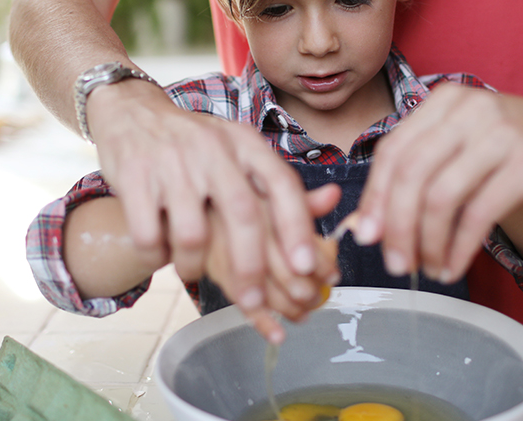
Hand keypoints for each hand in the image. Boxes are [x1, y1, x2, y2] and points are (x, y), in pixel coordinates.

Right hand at [87, 78, 338, 320]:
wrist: (133, 111)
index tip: (306, 268)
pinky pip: (149, 234)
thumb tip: (332, 202)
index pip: (281, 184)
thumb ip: (279, 183)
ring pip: (192, 233)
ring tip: (193, 272)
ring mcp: (172, 162)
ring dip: (194, 266)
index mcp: (245, 143)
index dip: (297, 227)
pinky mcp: (134, 176)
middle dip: (252, 267)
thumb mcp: (240, 152)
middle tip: (254, 301)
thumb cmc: (196, 143)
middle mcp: (213, 149)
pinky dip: (156, 256)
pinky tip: (160, 255)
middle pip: (242, 214)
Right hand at [205, 183, 340, 342]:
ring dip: (288, 307)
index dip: (319, 262)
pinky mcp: (212, 268)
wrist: (188, 205)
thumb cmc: (234, 199)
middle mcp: (244, 224)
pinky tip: (277, 333)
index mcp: (263, 201)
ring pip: (262, 288)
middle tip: (318, 296)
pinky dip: (261, 321)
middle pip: (283, 266)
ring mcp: (225, 248)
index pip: (299, 237)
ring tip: (304, 312)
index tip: (332, 276)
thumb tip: (334, 194)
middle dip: (306, 289)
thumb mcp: (266, 190)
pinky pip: (237, 300)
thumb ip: (301, 199)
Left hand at [354, 84, 522, 281]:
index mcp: (446, 102)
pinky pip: (478, 215)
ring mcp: (500, 135)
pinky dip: (459, 248)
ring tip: (428, 268)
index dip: (374, 198)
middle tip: (394, 262)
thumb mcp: (468, 145)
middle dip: (396, 227)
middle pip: (411, 175)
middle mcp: (469, 111)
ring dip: (427, 243)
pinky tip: (454, 264)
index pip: (393, 151)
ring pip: (441, 198)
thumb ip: (423, 175)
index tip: (367, 235)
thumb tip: (368, 222)